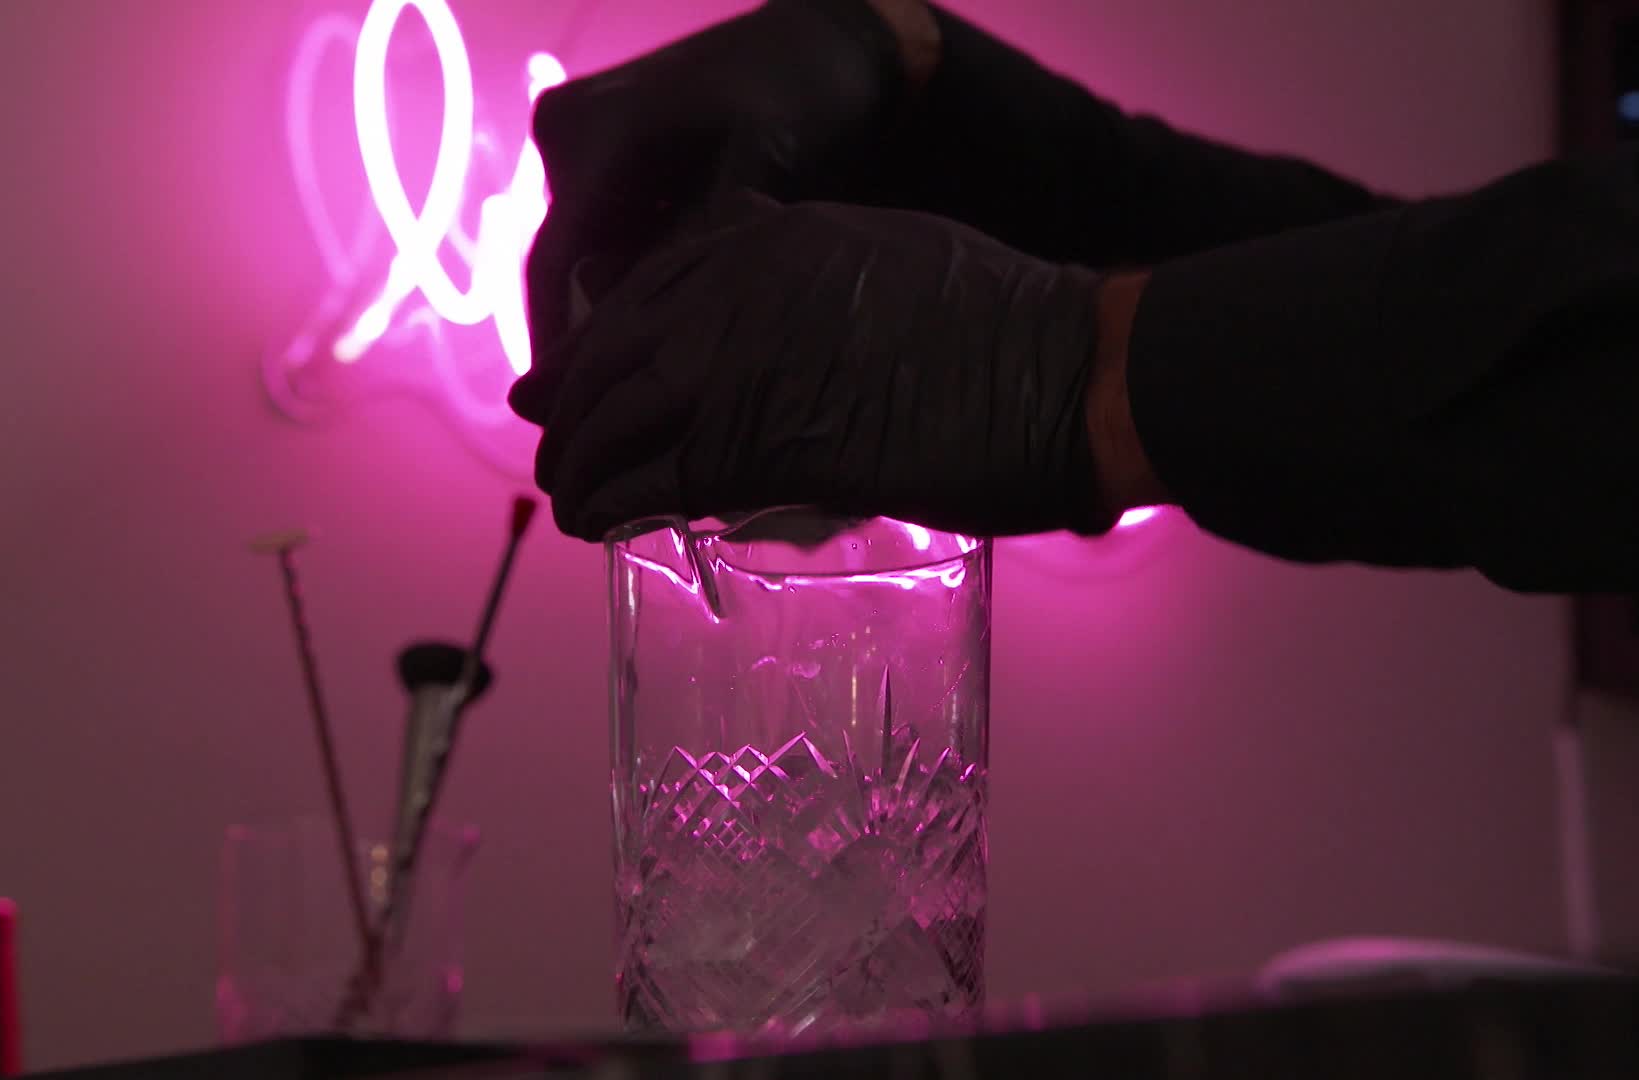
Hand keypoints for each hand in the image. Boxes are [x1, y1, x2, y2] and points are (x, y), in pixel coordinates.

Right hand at [511, 0, 938, 424]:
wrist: (827, 44)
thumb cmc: (803, 98)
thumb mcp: (755, 174)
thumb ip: (695, 250)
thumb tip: (643, 342)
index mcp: (594, 134)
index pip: (555, 266)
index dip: (560, 352)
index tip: (573, 423)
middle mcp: (569, 133)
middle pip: (566, 267)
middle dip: (587, 346)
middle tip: (610, 428)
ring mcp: (584, 141)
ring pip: (589, 257)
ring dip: (616, 318)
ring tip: (643, 396)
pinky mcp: (609, 157)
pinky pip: (611, 234)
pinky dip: (637, 281)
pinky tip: (670, 336)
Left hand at [528, 194, 1120, 541]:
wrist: (1077, 373)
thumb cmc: (1016, 335)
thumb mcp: (899, 268)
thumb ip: (822, 296)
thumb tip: (786, 349)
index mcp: (780, 238)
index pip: (651, 285)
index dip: (600, 341)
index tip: (572, 380)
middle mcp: (745, 286)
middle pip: (617, 348)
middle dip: (577, 406)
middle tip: (560, 451)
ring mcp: (750, 358)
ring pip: (620, 412)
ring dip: (582, 462)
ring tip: (572, 499)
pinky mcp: (769, 441)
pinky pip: (656, 474)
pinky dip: (612, 501)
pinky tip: (596, 524)